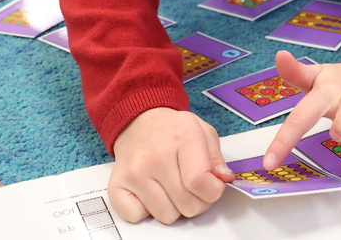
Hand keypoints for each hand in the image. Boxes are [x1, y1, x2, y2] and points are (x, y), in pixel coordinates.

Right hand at [108, 107, 234, 224]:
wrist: (139, 122)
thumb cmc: (174, 131)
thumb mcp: (203, 133)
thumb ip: (217, 159)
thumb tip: (224, 179)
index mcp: (183, 137)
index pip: (199, 181)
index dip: (213, 192)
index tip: (212, 187)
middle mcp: (156, 156)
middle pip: (187, 205)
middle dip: (196, 202)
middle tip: (191, 187)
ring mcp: (134, 173)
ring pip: (166, 216)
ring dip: (173, 207)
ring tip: (170, 186)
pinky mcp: (116, 186)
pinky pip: (137, 218)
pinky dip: (146, 211)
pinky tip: (151, 192)